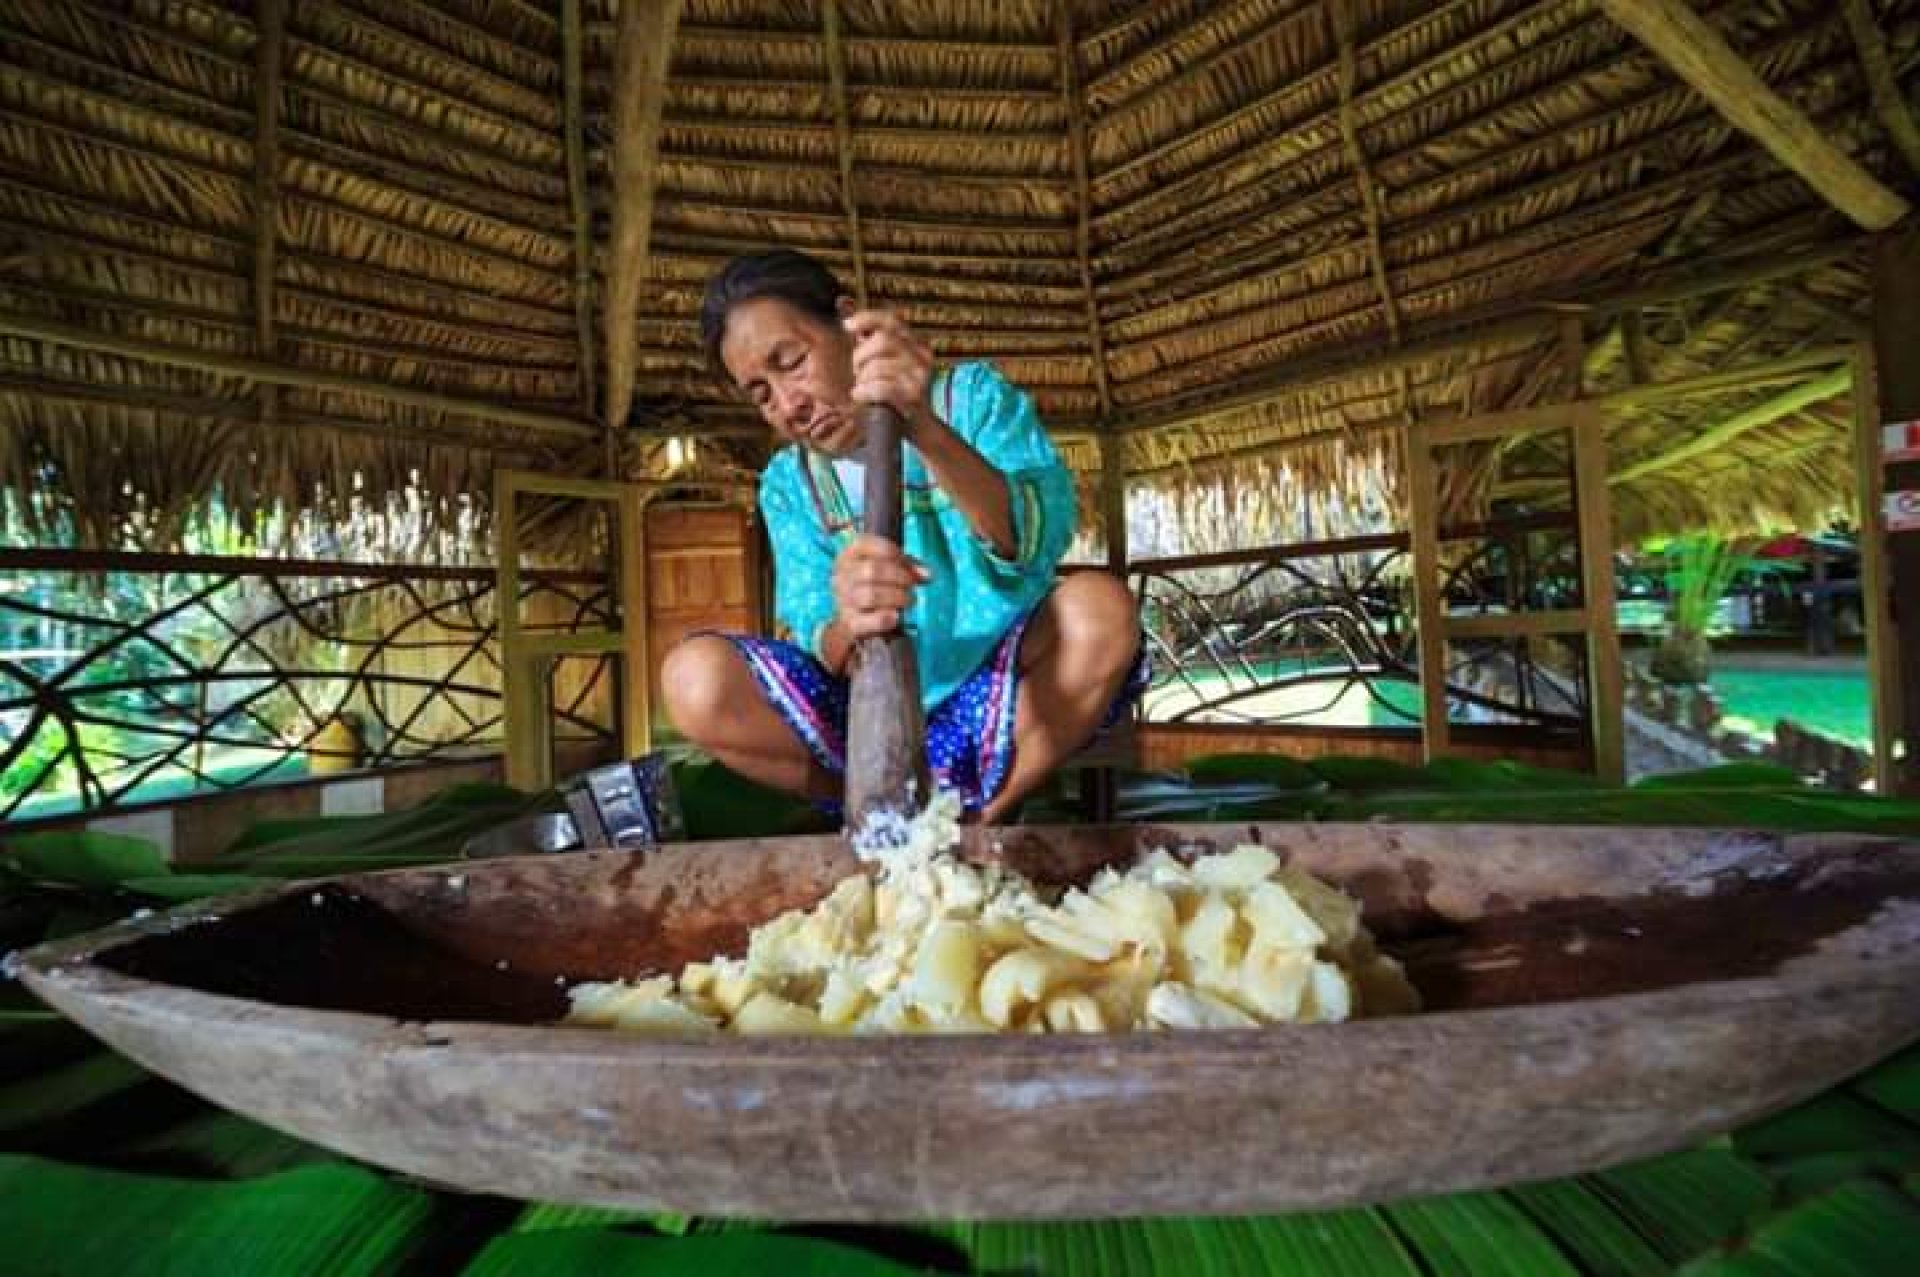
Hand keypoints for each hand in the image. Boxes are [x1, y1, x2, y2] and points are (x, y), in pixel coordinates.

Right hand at [832, 533, 929, 638]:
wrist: (857, 619)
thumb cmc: (876, 585)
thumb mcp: (889, 568)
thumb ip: (908, 566)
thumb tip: (927, 574)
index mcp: (849, 555)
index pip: (866, 545)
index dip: (893, 553)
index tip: (907, 564)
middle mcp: (842, 576)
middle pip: (871, 570)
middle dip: (899, 577)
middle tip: (912, 585)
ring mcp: (843, 600)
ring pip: (869, 595)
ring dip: (895, 597)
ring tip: (908, 600)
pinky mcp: (849, 623)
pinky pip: (866, 621)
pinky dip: (884, 619)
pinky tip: (896, 616)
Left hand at [843, 308, 935, 439]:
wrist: (920, 428)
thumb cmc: (896, 395)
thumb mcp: (886, 364)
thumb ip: (869, 340)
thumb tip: (845, 308)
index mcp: (917, 344)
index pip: (893, 320)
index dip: (868, 318)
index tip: (848, 325)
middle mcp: (923, 356)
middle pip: (881, 341)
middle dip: (861, 357)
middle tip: (857, 371)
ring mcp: (920, 376)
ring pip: (877, 366)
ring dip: (863, 380)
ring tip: (865, 389)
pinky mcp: (914, 396)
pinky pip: (879, 387)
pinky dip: (865, 392)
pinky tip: (862, 397)